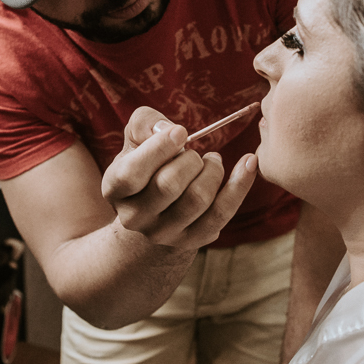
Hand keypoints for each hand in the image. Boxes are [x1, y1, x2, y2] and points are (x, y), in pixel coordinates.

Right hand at [102, 107, 256, 248]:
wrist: (156, 208)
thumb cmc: (147, 162)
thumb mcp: (137, 139)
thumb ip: (145, 123)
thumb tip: (167, 130)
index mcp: (114, 189)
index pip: (132, 174)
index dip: (158, 149)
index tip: (181, 132)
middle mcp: (135, 217)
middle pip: (169, 186)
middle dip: (189, 160)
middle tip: (194, 152)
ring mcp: (164, 233)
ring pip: (197, 199)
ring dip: (212, 170)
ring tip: (211, 160)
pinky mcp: (194, 240)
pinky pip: (223, 213)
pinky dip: (240, 184)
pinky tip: (249, 162)